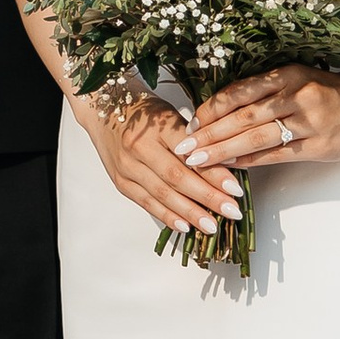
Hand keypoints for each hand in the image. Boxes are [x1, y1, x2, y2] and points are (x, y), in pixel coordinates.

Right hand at [78, 90, 248, 243]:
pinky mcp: (121, 181)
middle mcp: (139, 147)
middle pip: (177, 177)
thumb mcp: (173, 115)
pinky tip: (184, 226)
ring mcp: (127, 166)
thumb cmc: (144, 112)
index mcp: (157, 126)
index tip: (236, 189)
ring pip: (162, 194)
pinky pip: (146, 202)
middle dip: (207, 198)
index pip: (190, 154)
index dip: (214, 173)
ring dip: (189, 212)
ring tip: (212, 226)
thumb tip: (228, 161)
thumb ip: (197, 139)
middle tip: (231, 211)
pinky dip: (166, 216)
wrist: (103, 112)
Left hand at [177, 67, 339, 177]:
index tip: (189, 122)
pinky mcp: (320, 145)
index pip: (239, 91)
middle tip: (182, 147)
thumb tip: (231, 110)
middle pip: (241, 115)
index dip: (211, 108)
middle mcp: (296, 93)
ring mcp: (309, 119)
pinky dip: (252, 161)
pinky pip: (278, 154)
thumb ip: (272, 92)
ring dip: (222, 149)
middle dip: (208, 133)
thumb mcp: (305, 81)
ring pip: (255, 135)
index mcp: (288, 74)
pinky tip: (232, 167)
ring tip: (197, 161)